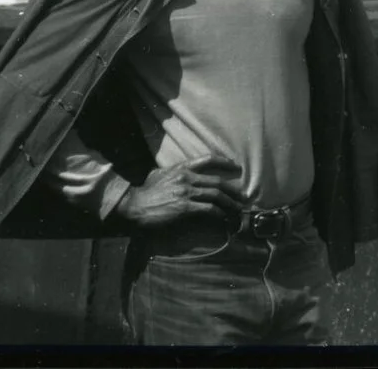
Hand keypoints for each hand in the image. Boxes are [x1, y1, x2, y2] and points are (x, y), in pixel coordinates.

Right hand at [118, 154, 246, 227]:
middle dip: (232, 190)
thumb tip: (182, 173)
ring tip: (238, 209)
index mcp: (181, 167)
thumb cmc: (145, 191)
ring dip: (230, 203)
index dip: (224, 162)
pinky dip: (219, 213)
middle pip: (216, 181)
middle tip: (242, 196)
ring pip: (215, 195)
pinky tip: (224, 217)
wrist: (134, 205)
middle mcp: (186, 177)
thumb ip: (174, 171)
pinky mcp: (185, 207)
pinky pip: (208, 209)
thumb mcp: (160, 174)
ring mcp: (186, 192)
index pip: (208, 159)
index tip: (236, 167)